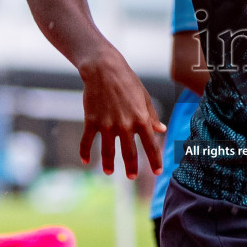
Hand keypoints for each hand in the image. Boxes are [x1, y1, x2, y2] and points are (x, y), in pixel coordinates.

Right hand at [78, 50, 166, 177]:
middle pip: (129, 153)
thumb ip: (151, 116)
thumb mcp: (144, 97)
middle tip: (132, 176)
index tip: (158, 172)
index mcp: (141, 119)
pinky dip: (84, 152)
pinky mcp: (91, 121)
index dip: (155, 160)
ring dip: (108, 164)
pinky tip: (85, 161)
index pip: (151, 145)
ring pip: (107, 151)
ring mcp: (107, 124)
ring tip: (109, 172)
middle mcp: (125, 125)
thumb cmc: (127, 81)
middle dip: (131, 168)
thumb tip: (161, 130)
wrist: (104, 69)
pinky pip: (87, 141)